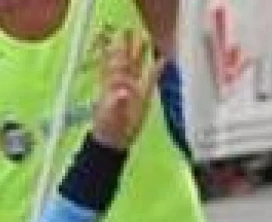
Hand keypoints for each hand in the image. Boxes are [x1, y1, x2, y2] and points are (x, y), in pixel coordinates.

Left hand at [89, 30, 155, 150]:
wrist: (114, 141)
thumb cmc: (109, 127)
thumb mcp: (111, 115)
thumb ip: (117, 103)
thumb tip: (123, 92)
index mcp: (111, 85)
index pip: (115, 66)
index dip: (118, 55)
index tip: (121, 43)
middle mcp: (121, 83)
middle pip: (126, 60)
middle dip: (127, 46)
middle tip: (130, 30)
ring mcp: (133, 88)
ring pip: (137, 67)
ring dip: (141, 53)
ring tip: (146, 38)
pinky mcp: (143, 95)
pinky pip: (150, 79)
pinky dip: (156, 69)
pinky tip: (162, 60)